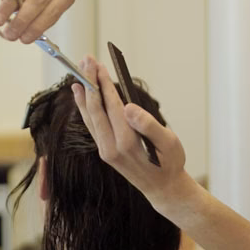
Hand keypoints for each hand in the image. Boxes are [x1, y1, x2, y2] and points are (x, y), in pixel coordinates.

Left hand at [71, 56, 189, 212]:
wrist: (163, 188)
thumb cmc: (170, 163)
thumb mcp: (168, 143)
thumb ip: (148, 125)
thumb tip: (128, 107)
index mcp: (127, 142)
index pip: (112, 106)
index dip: (104, 84)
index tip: (100, 65)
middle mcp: (111, 147)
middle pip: (95, 109)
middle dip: (90, 82)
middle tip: (86, 60)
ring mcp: (105, 150)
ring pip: (89, 117)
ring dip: (84, 93)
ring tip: (79, 73)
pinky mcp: (104, 151)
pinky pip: (92, 125)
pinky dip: (85, 108)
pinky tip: (82, 96)